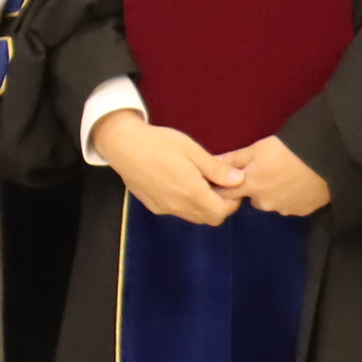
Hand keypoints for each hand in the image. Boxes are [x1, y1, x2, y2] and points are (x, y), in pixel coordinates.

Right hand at [92, 108, 240, 227]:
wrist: (122, 145)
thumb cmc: (159, 143)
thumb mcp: (192, 150)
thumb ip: (216, 169)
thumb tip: (239, 180)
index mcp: (191, 192)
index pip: (222, 212)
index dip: (232, 201)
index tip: (230, 184)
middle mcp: (179, 206)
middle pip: (210, 219)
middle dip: (220, 205)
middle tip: (217, 183)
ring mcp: (165, 209)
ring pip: (194, 217)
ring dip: (203, 206)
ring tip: (200, 182)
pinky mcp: (154, 207)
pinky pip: (178, 213)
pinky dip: (187, 205)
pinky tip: (180, 184)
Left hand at [220, 135, 333, 219]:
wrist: (325, 161)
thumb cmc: (287, 151)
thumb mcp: (257, 149)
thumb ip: (233, 159)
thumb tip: (211, 164)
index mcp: (249, 186)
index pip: (226, 195)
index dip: (224, 189)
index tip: (225, 182)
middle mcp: (263, 203)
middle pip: (251, 199)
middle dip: (254, 188)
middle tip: (266, 171)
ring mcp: (283, 209)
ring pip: (270, 202)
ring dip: (272, 193)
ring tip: (285, 175)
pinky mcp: (300, 212)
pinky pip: (288, 206)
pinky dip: (290, 197)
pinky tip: (298, 183)